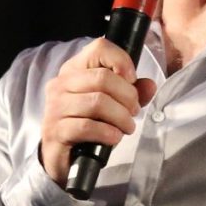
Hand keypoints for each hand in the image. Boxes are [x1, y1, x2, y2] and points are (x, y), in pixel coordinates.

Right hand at [39, 37, 159, 187]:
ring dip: (121, 117)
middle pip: (103, 78)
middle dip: (127, 97)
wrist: (61, 157)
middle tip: (133, 111)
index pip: (99, 48)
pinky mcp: (56, 130)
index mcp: (74, 70)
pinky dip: (108, 133)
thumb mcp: (112, 105)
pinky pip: (88, 126)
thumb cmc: (87, 126)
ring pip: (98, 103)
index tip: (132, 81)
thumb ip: (132, 93)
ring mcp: (55, 107)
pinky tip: (114, 137)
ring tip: (127, 127)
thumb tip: (149, 86)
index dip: (122, 61)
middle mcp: (61, 84)